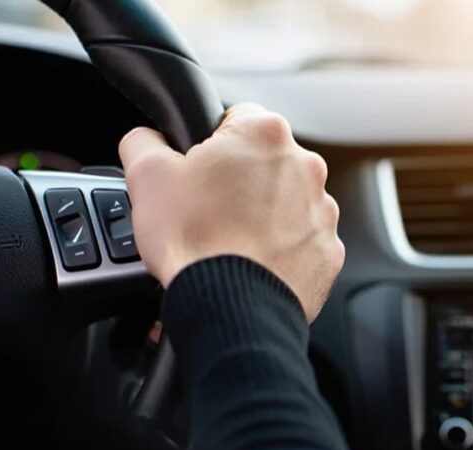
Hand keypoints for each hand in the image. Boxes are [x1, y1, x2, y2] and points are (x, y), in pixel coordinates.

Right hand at [119, 103, 344, 321]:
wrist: (231, 307)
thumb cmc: (194, 241)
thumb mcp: (145, 175)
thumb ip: (144, 140)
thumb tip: (147, 137)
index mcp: (265, 133)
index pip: (235, 119)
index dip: (209, 146)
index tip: (198, 173)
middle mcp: (306, 166)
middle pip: (263, 162)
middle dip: (238, 181)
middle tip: (207, 211)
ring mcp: (323, 211)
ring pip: (285, 202)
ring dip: (261, 215)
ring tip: (228, 242)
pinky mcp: (329, 251)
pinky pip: (301, 241)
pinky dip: (279, 249)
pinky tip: (252, 263)